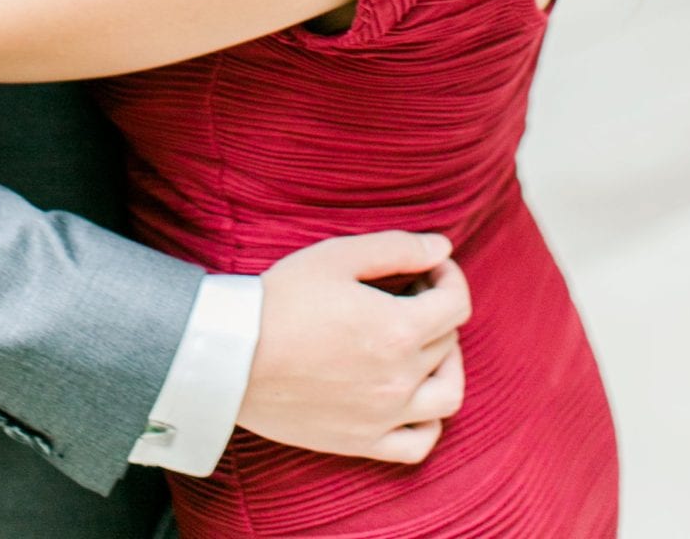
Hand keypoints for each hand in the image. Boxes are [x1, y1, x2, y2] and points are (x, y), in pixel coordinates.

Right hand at [238, 231, 469, 465]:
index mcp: (397, 329)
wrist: (232, 356)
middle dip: (438, 309)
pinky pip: (419, 442)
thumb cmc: (282, 299)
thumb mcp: (337, 257)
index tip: (431, 267)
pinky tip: (411, 395)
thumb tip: (442, 246)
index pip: (456, 304)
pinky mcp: (363, 441)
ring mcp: (384, 416)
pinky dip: (428, 420)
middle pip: (447, 342)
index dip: (450, 277)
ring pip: (448, 396)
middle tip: (409, 292)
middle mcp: (400, 377)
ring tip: (421, 344)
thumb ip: (397, 248)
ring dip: (447, 364)